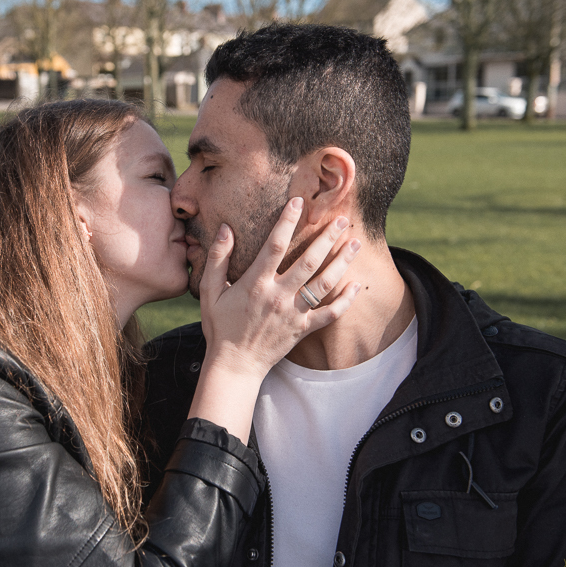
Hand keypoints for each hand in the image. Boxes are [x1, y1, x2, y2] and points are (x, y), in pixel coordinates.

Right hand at [188, 197, 360, 441]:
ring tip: (354, 243)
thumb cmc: (219, 326)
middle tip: (342, 219)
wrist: (234, 364)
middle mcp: (278, 295)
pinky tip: (356, 285)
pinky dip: (345, 300)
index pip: (275, 245)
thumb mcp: (209, 292)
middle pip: (309, 260)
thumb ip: (217, 259)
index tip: (298, 202)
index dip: (287, 221)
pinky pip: (330, 314)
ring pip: (324, 283)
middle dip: (327, 237)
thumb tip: (226, 229)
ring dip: (342, 262)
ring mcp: (293, 313)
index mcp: (255, 283)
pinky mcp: (303, 330)